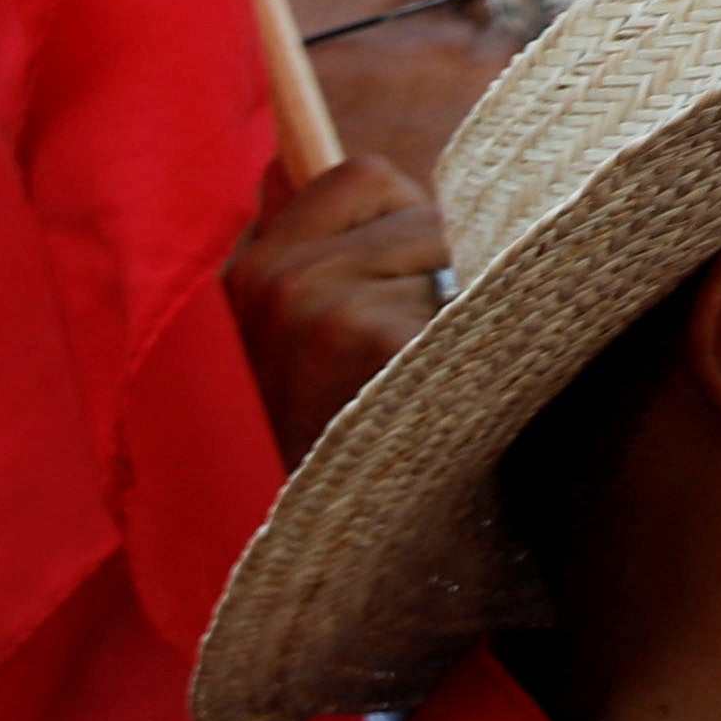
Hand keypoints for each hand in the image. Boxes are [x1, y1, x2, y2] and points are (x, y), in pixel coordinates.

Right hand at [228, 154, 452, 463]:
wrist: (319, 555)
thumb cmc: (318, 446)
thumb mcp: (286, 347)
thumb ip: (300, 257)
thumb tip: (285, 165)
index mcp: (243, 274)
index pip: (359, 178)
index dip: (401, 221)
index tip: (403, 285)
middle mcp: (269, 278)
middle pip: (419, 209)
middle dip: (439, 267)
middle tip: (416, 352)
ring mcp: (314, 305)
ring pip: (449, 246)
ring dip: (459, 304)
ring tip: (427, 378)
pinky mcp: (367, 337)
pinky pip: (467, 296)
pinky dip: (476, 340)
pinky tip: (446, 397)